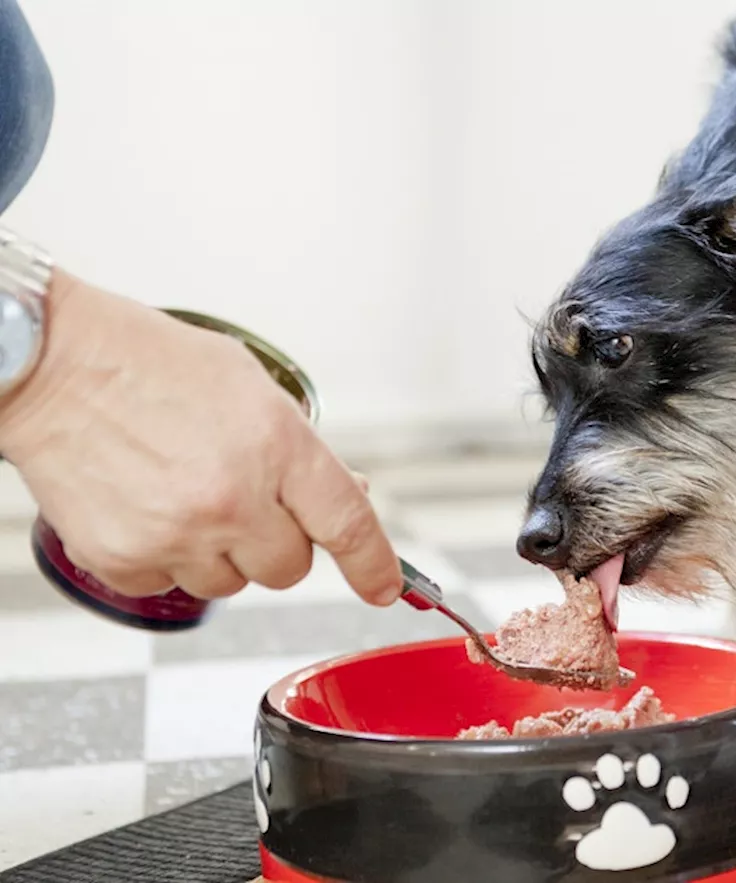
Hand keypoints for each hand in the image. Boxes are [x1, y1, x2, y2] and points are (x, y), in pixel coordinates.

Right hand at [0, 270, 402, 604]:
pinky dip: (165, 559)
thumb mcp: (251, 387)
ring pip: (231, 583)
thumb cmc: (151, 364)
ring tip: (183, 494)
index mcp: (277, 446)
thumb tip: (346, 494)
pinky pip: (170, 587)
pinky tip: (146, 508)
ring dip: (220, 553)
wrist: (53, 366)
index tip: (385, 588)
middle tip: (243, 501)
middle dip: (277, 542)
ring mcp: (178, 535)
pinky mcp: (127, 560)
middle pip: (290, 568)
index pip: (347, 524)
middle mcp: (233, 499)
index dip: (374, 565)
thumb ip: (300, 448)